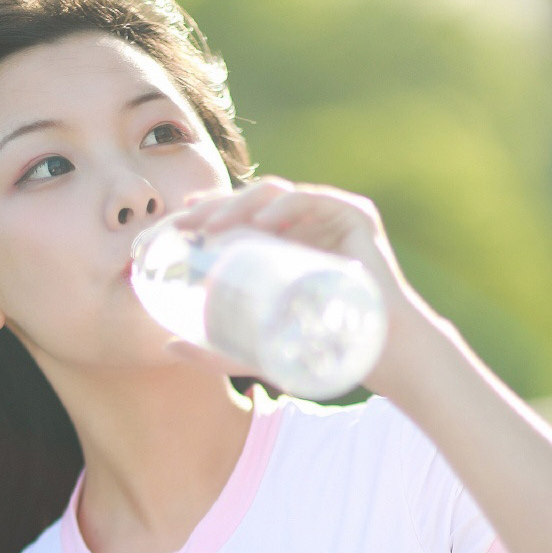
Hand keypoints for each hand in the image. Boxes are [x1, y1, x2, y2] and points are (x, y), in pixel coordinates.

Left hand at [168, 176, 439, 400]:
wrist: (385, 356)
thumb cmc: (325, 351)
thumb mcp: (259, 352)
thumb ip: (216, 352)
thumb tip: (166, 347)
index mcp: (285, 242)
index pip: (239, 217)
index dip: (204, 214)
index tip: (173, 225)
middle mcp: (306, 222)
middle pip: (251, 203)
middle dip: (212, 207)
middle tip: (181, 224)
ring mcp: (331, 216)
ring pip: (276, 196)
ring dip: (240, 203)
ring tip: (212, 226)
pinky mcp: (356, 217)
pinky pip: (315, 200)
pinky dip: (287, 207)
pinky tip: (263, 224)